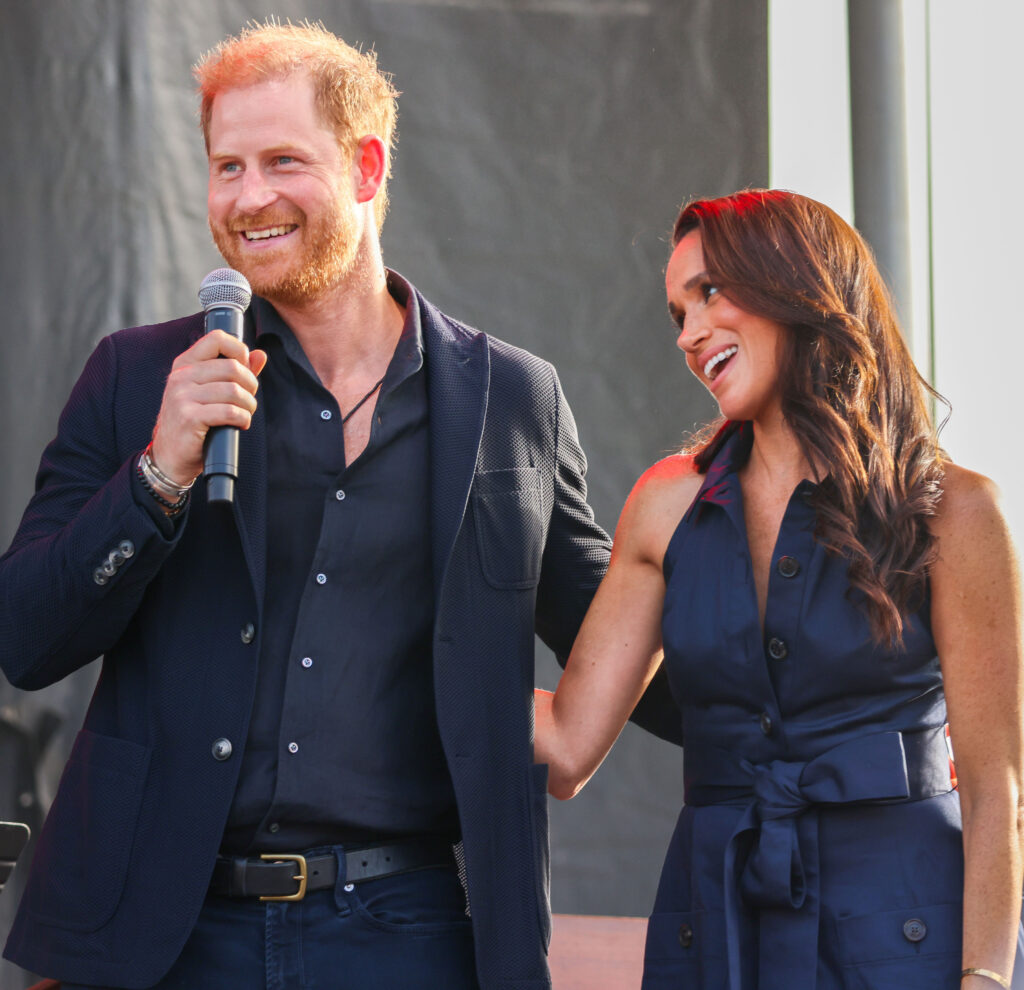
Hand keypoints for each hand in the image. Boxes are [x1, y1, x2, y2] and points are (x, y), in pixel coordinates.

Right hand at [150, 331, 266, 485]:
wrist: (170, 456)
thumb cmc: (194, 423)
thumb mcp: (210, 393)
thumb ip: (235, 373)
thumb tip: (260, 355)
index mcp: (185, 364)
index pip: (217, 338)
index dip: (240, 351)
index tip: (245, 371)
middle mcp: (181, 377)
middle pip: (232, 367)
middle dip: (250, 386)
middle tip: (247, 401)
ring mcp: (182, 397)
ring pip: (234, 391)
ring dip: (248, 405)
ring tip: (244, 415)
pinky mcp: (189, 418)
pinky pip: (229, 412)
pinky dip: (243, 419)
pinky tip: (239, 424)